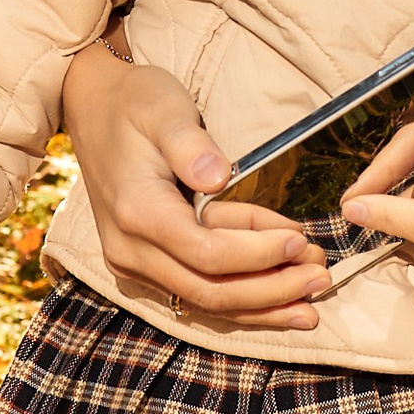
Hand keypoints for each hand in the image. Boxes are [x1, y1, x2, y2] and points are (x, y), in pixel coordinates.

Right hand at [59, 37, 327, 329]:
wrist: (92, 109)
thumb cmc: (135, 103)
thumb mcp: (163, 108)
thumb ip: (189, 143)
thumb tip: (218, 176)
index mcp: (137, 212)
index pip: (206, 252)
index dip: (257, 254)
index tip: (300, 239)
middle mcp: (129, 250)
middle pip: (209, 290)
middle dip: (270, 290)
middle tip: (322, 277)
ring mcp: (133, 263)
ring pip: (203, 304)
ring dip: (261, 307)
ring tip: (312, 307)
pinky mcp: (145, 267)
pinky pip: (195, 297)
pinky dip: (240, 306)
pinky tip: (279, 309)